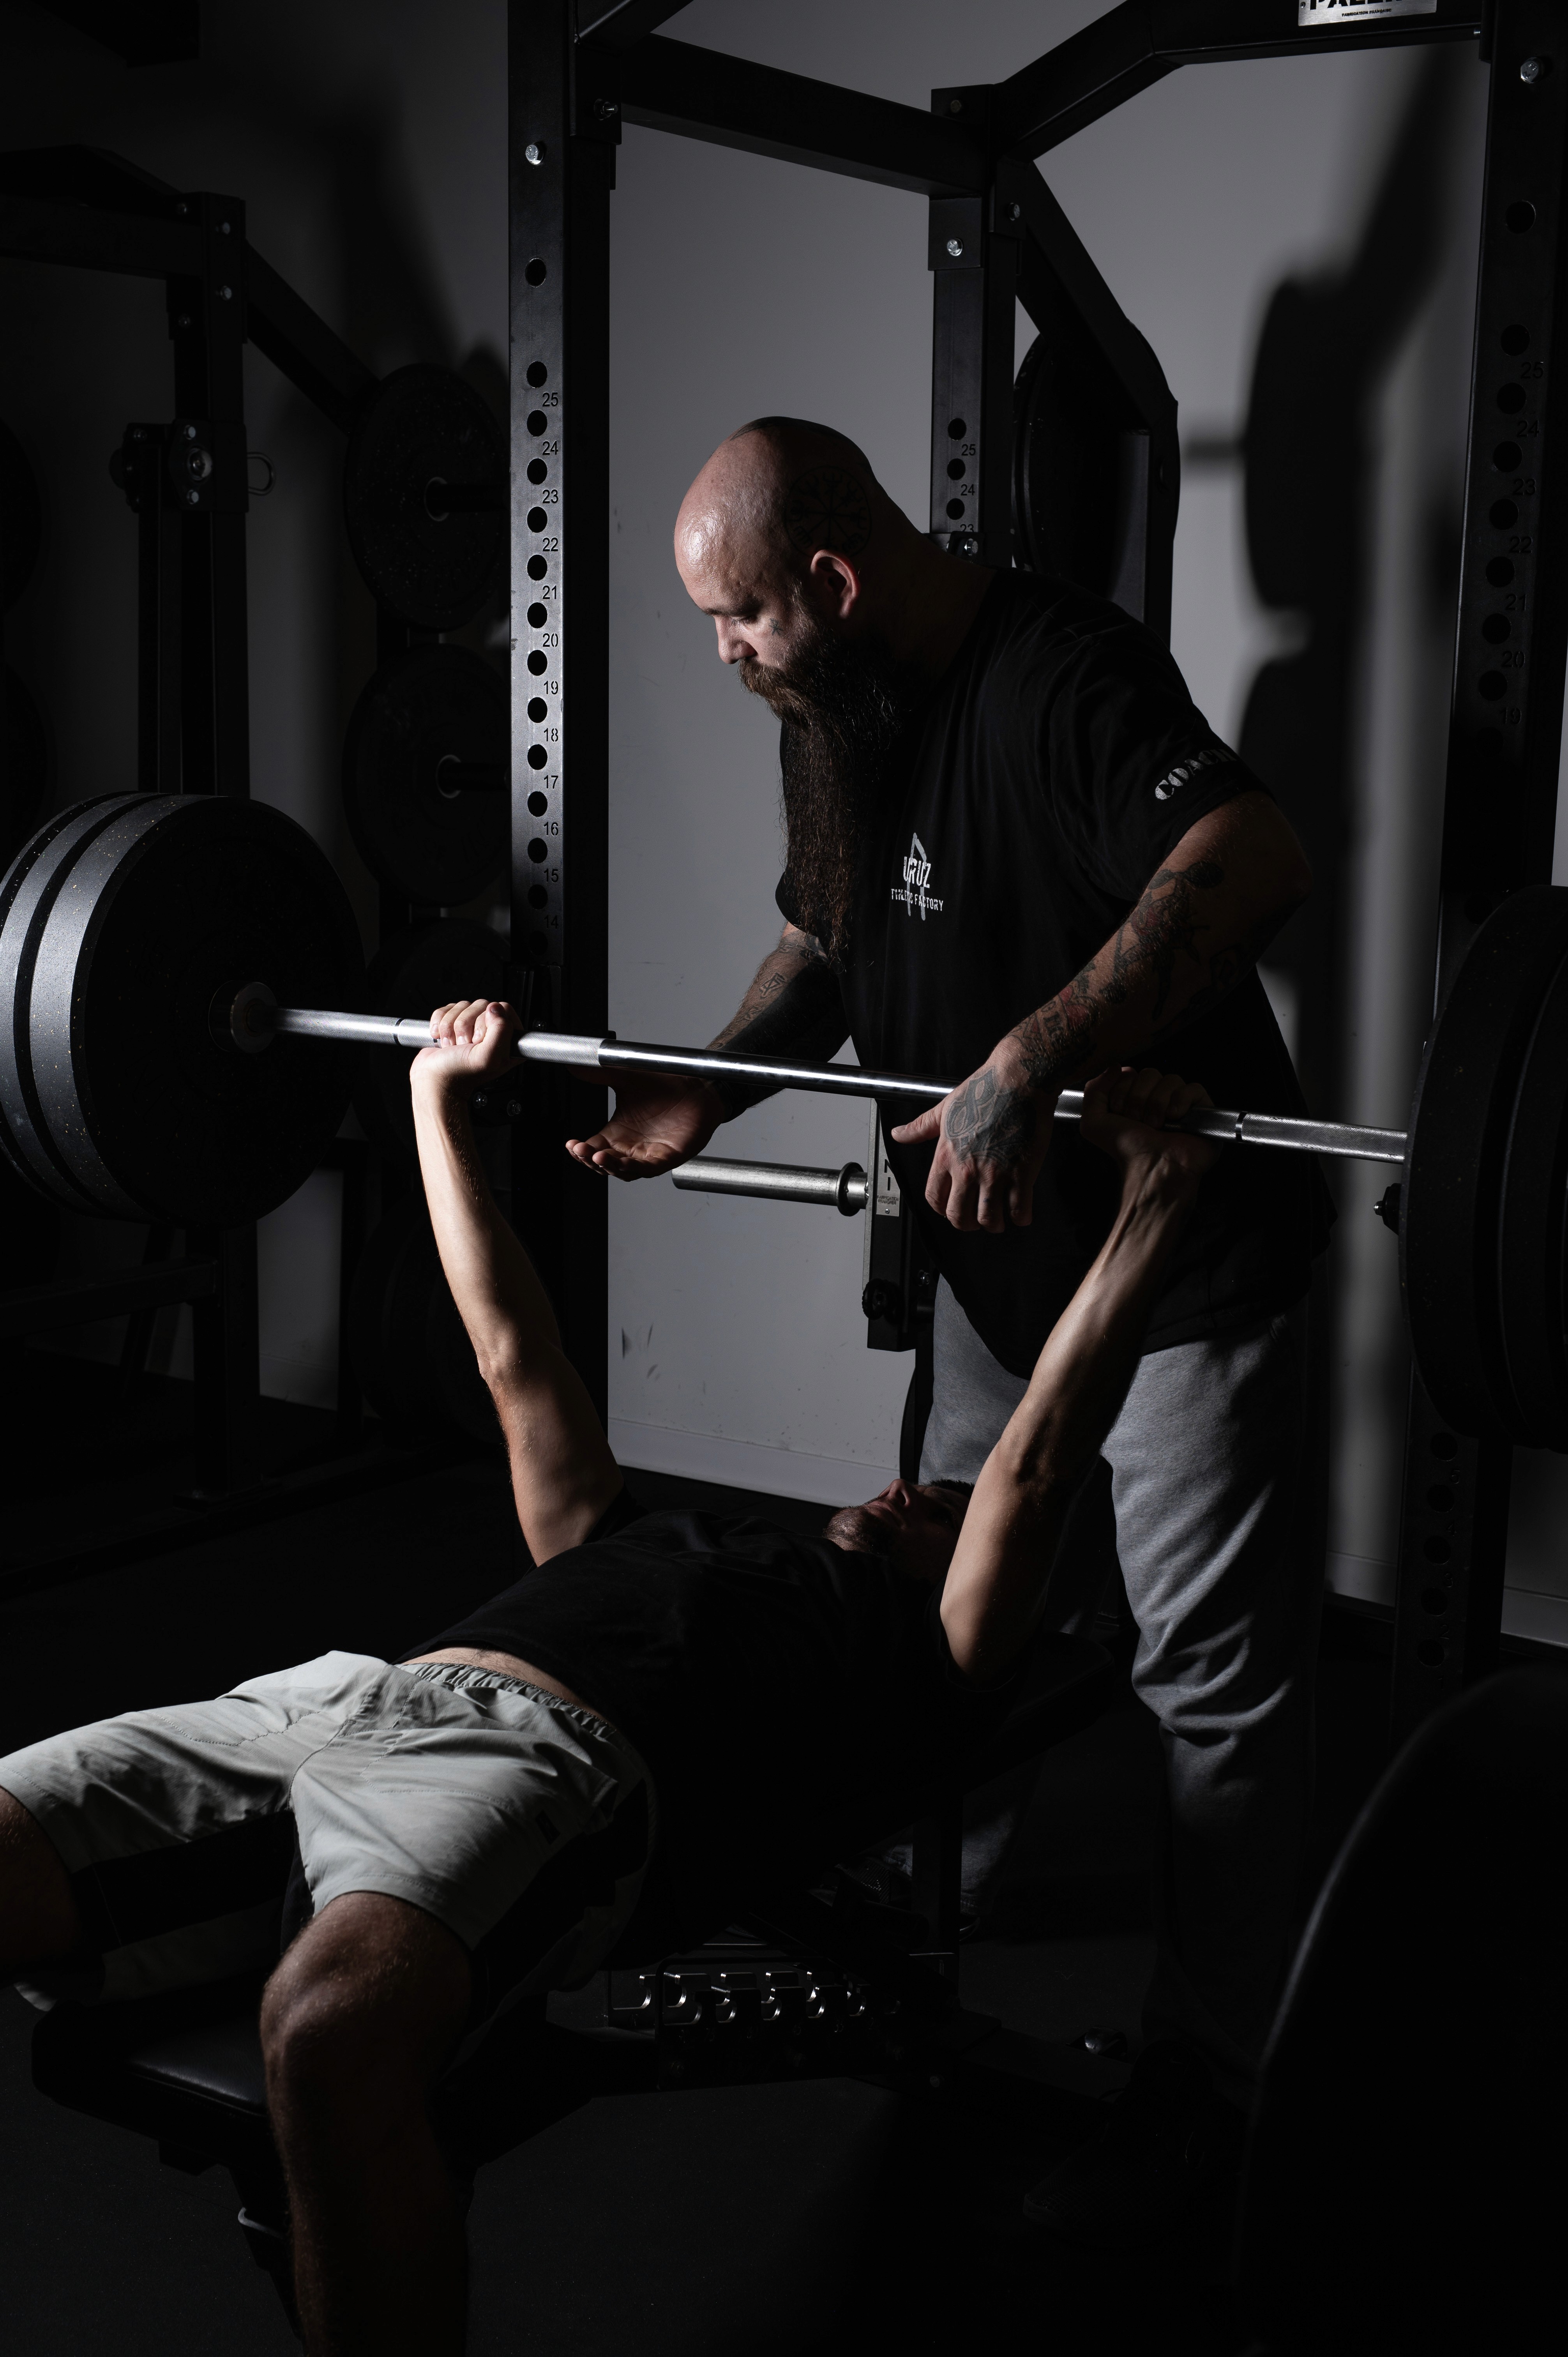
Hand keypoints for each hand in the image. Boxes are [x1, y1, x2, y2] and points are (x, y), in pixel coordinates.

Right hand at [411, 998, 521, 1100]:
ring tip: (453, 1045)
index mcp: (508, 1041)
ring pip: (464, 1006)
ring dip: (451, 1027)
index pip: (504, 1010)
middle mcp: (491, 1033)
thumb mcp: (487, 1057)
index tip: (479, 1040)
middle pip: (483, 1005)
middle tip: (464, 1045)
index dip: (488, 1022)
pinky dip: (440, 1023)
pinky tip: (442, 1039)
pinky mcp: (454, 1023)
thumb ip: (500, 1031)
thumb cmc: (459, 1073)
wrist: (433, 1079)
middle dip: (466, 1026)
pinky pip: (447, 1008)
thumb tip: (495, 1007)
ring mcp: (472, 1027)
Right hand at [565, 1073, 725, 1180]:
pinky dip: (634, 1168)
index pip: (591, 1149)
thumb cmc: (663, 1086)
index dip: (580, 1151)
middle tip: (580, 1150)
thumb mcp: (627, 1079)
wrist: (696, 1088)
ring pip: (622, 1171)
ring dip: (609, 1167)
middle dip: (589, 1160)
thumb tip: (573, 1062)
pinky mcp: (666, 1158)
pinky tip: (623, 1162)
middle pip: (603, 1164)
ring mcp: (647, 1155)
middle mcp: (630, 1147)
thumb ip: (600, 1074)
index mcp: (617, 1133)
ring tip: (598, 1156)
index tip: (571, 1144)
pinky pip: (647, 1169)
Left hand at [890, 1041, 1053, 1232]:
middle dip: (967, 1224)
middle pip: (959, 1216)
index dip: (943, 1210)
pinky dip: (1020, 1217)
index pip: (934, 1198)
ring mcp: (995, 1172)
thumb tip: (898, 1134)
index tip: (951, 1210)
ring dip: (993, 1224)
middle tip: (975, 1221)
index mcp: (946, 1155)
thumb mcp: (943, 1109)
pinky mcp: (1022, 1172)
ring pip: (988, 1218)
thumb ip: (920, 1128)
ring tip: (998, 1219)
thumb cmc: (984, 1090)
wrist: (1018, 1079)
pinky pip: (1019, 1208)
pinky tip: (1021, 1213)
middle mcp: (968, 1168)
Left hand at [1077, 1065, 1220, 1186]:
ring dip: (1157, 1104)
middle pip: (1149, 1073)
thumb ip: (1093, 1091)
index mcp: (1135, 1097)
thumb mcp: (1093, 1122)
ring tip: (1157, 1125)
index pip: (1131, 1073)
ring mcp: (1181, 1103)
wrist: (1150, 1167)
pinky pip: (1193, 1088)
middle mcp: (1158, 1098)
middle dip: (1138, 1099)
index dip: (1122, 1090)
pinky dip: (1180, 1102)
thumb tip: (1115, 1067)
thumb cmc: (1126, 1149)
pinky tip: (1175, 1118)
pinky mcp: (1201, 1109)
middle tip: (1139, 1122)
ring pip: (1170, 1079)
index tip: (1120, 1113)